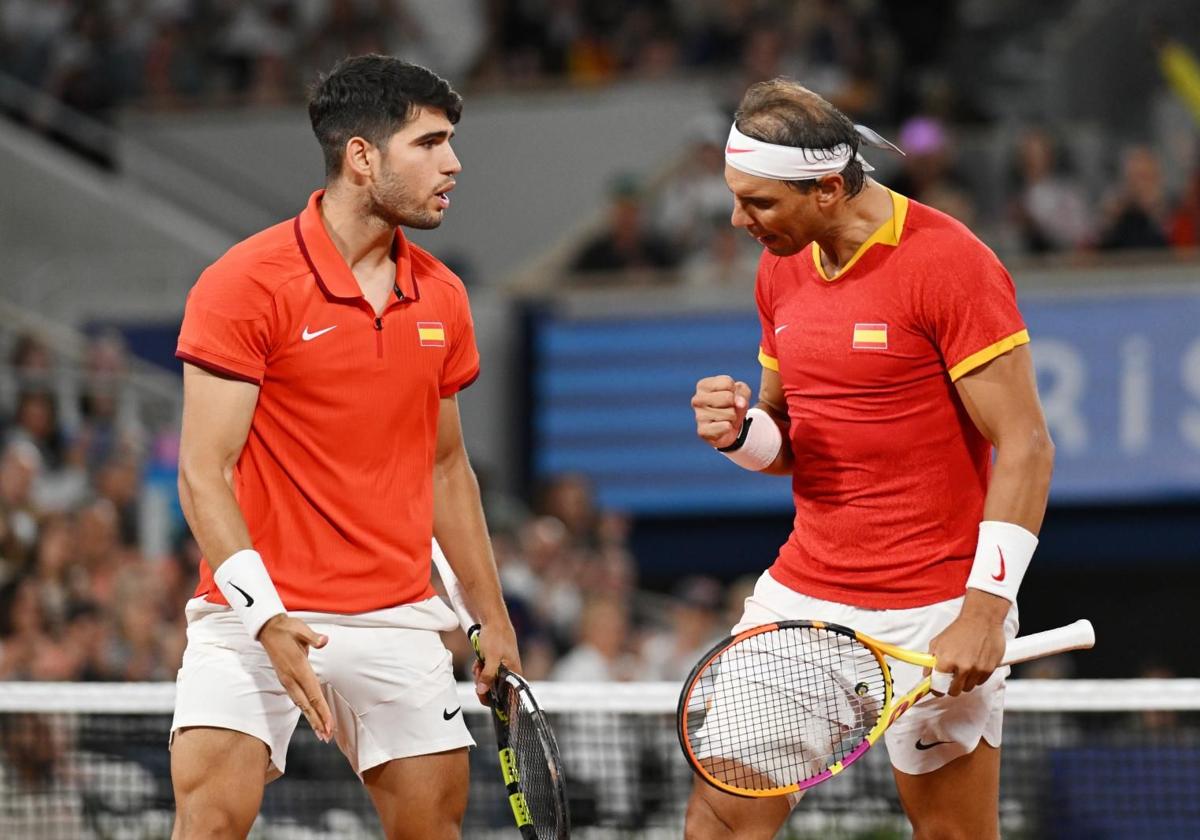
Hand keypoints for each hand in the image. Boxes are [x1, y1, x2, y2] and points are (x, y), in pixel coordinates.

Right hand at [259, 614, 334, 740]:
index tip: (329, 724)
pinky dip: (305, 709)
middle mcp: (291, 678)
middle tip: (327, 737)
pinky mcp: (285, 679)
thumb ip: (313, 637)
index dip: (322, 710)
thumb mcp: (301, 629)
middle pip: (307, 704)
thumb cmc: (287, 628)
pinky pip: (297, 698)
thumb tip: (324, 640)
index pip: (313, 693)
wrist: (268, 629)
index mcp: (298, 668)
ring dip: (311, 718)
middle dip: (317, 721)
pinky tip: (311, 716)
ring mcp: (287, 680)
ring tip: (321, 733)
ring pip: (301, 704)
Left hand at [473, 620, 521, 706]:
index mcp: (515, 673)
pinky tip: (478, 660)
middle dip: (484, 683)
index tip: (483, 696)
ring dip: (480, 674)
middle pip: (495, 688)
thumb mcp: (491, 657)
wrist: (493, 619)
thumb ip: (488, 675)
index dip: (496, 699)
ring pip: (488, 679)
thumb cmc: (497, 636)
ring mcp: (502, 667)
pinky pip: (485, 671)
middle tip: (479, 672)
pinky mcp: (495, 662)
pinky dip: (480, 667)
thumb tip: (482, 691)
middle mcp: (510, 672)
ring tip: (479, 663)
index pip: (509, 695)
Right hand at [692, 375, 751, 448]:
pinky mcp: (702, 431)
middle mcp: (697, 400)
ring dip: (732, 417)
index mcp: (703, 386)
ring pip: (730, 413)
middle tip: (728, 409)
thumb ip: (743, 393)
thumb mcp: (741, 393)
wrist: (727, 429)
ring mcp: (698, 416)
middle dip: (734, 405)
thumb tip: (740, 403)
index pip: (728, 383)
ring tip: (725, 419)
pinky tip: (722, 428)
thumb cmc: (731, 406)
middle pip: (728, 397)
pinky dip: (729, 428)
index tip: (729, 396)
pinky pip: (726, 427)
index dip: (734, 391)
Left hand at [926, 591, 1008, 695]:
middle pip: (954, 691)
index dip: (936, 689)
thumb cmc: (960, 628)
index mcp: (946, 661)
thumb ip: (930, 660)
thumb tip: (927, 675)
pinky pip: (980, 682)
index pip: (938, 686)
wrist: (981, 619)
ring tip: (964, 668)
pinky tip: (974, 665)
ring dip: (964, 682)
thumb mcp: (937, 642)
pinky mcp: (989, 669)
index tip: (937, 689)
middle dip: (951, 687)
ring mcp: (977, 669)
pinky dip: (976, 677)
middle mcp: (962, 667)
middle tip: (951, 679)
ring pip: (968, 688)